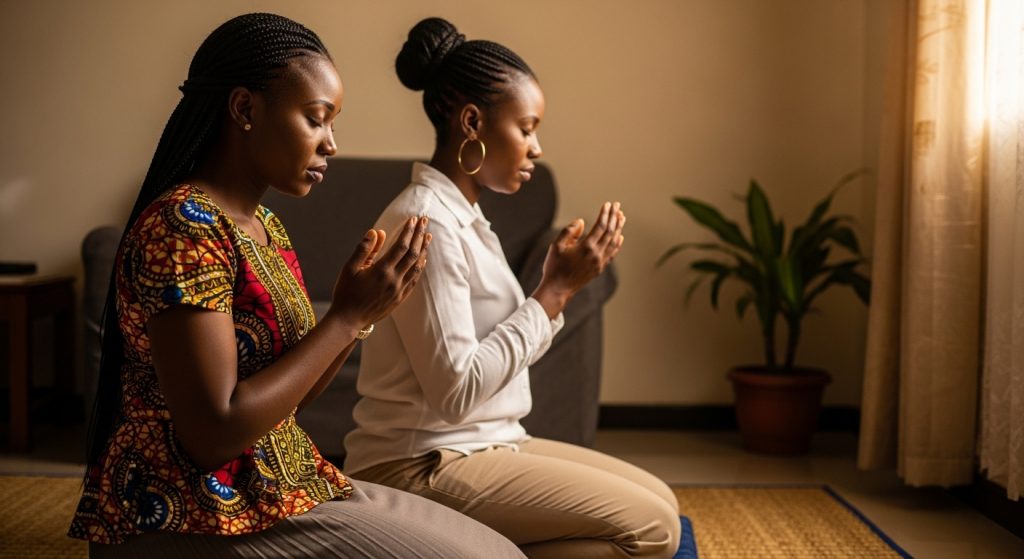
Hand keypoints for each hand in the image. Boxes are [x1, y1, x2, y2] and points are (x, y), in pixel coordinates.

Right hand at [328, 216, 430, 329]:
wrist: (349, 320)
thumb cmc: (346, 292)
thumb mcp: (350, 268)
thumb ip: (364, 249)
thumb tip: (376, 231)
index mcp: (381, 271)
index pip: (401, 246)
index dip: (408, 231)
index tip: (413, 218)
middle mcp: (394, 280)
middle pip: (413, 253)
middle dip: (420, 235)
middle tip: (424, 220)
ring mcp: (399, 290)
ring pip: (417, 266)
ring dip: (423, 249)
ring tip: (427, 236)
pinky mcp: (400, 298)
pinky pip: (415, 279)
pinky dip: (420, 266)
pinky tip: (422, 258)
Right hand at [532, 202, 624, 316]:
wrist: (558, 289)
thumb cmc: (555, 267)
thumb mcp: (556, 246)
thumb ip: (569, 231)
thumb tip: (581, 222)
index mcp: (586, 247)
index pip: (601, 226)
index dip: (605, 213)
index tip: (608, 204)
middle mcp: (596, 254)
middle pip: (610, 232)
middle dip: (614, 217)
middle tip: (618, 206)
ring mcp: (600, 262)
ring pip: (614, 242)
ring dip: (618, 228)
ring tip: (621, 217)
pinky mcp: (600, 269)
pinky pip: (612, 253)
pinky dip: (617, 243)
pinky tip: (619, 236)